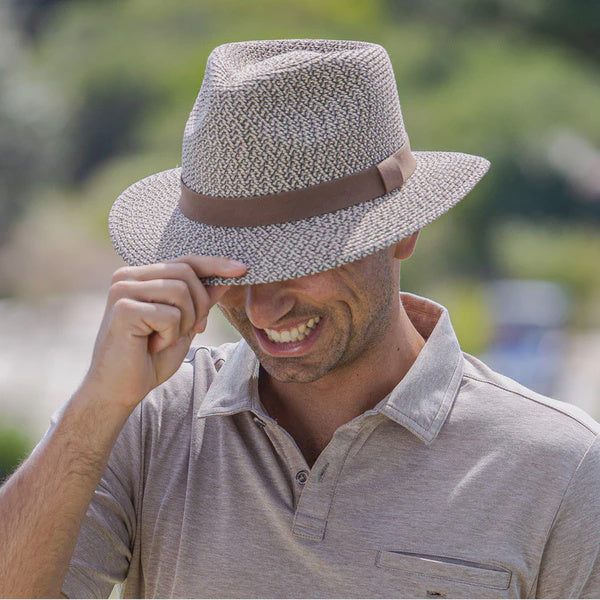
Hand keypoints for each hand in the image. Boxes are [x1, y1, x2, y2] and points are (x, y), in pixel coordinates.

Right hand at [82, 256, 245, 410]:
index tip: (242, 270)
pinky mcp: (123, 308)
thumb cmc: (149, 359)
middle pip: (187, 272)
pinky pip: (170, 314)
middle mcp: (127, 276)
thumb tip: (225, 279)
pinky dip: (170, 335)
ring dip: (185, 322)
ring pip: (181, 292)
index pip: (185, 261)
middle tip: (187, 330)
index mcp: (140, 276)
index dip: (215, 264)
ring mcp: (122, 290)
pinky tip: (152, 346)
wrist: (119, 390)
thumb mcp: (185, 325)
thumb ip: (201, 301)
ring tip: (164, 339)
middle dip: (200, 304)